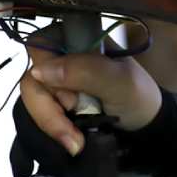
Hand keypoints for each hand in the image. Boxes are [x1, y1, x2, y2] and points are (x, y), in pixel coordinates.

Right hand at [20, 47, 162, 155]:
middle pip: (32, 76)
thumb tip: (39, 71)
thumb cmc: (138, 96)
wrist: (144, 126)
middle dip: (50, 105)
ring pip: (32, 97)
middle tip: (77, 117)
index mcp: (78, 37)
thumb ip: (85, 71)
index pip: (40, 45)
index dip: (48, 72)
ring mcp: (55, 80)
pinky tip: (71, 139)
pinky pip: (37, 112)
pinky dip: (52, 127)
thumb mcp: (119, 82)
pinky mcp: (53, 102)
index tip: (71, 98)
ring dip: (51, 121)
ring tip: (76, 139)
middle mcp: (62, 55)